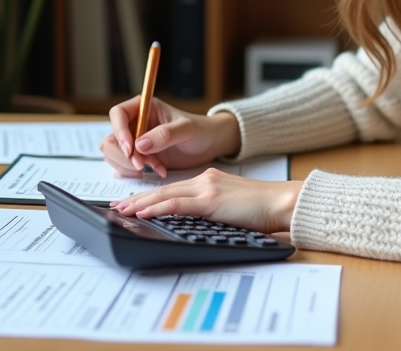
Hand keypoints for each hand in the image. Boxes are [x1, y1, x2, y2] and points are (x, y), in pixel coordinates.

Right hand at [100, 97, 240, 178]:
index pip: (117, 114)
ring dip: (131, 166)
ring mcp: (135, 142)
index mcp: (143, 107)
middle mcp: (135, 123)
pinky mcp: (139, 158)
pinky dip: (138, 173)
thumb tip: (139, 144)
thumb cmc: (200, 130)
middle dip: (124, 155)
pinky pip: (126, 167)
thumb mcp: (186, 129)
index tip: (131, 148)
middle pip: (111, 139)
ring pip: (114, 155)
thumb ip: (164, 134)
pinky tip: (159, 171)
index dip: (119, 131)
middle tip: (142, 165)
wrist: (209, 145)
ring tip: (156, 167)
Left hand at [111, 169, 303, 233]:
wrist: (283, 202)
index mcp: (210, 180)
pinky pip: (177, 204)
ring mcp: (207, 188)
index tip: (133, 202)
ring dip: (140, 203)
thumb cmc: (265, 208)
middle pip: (163, 189)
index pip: (172, 188)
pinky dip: (157, 208)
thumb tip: (196, 222)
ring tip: (122, 211)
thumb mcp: (233, 206)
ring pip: (165, 194)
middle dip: (138, 198)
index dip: (150, 195)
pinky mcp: (211, 200)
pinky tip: (143, 213)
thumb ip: (213, 208)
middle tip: (117, 206)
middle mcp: (205, 179)